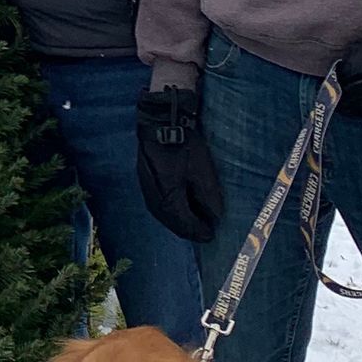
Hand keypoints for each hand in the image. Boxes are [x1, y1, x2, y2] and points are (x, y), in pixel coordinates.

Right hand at [136, 87, 224, 243]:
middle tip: (204, 233)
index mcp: (169, 199)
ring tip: (194, 223)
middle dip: (189, 231)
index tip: (212, 235)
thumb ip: (208, 197)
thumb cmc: (183, 146)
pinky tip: (180, 208)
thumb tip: (215, 218)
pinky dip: (171, 213)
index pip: (185, 224)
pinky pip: (159, 207)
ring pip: (164, 216)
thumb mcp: (202, 171)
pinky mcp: (146, 184)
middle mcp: (155, 200)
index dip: (200, 232)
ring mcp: (148, 192)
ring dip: (179, 223)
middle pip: (173, 224)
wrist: (160, 125)